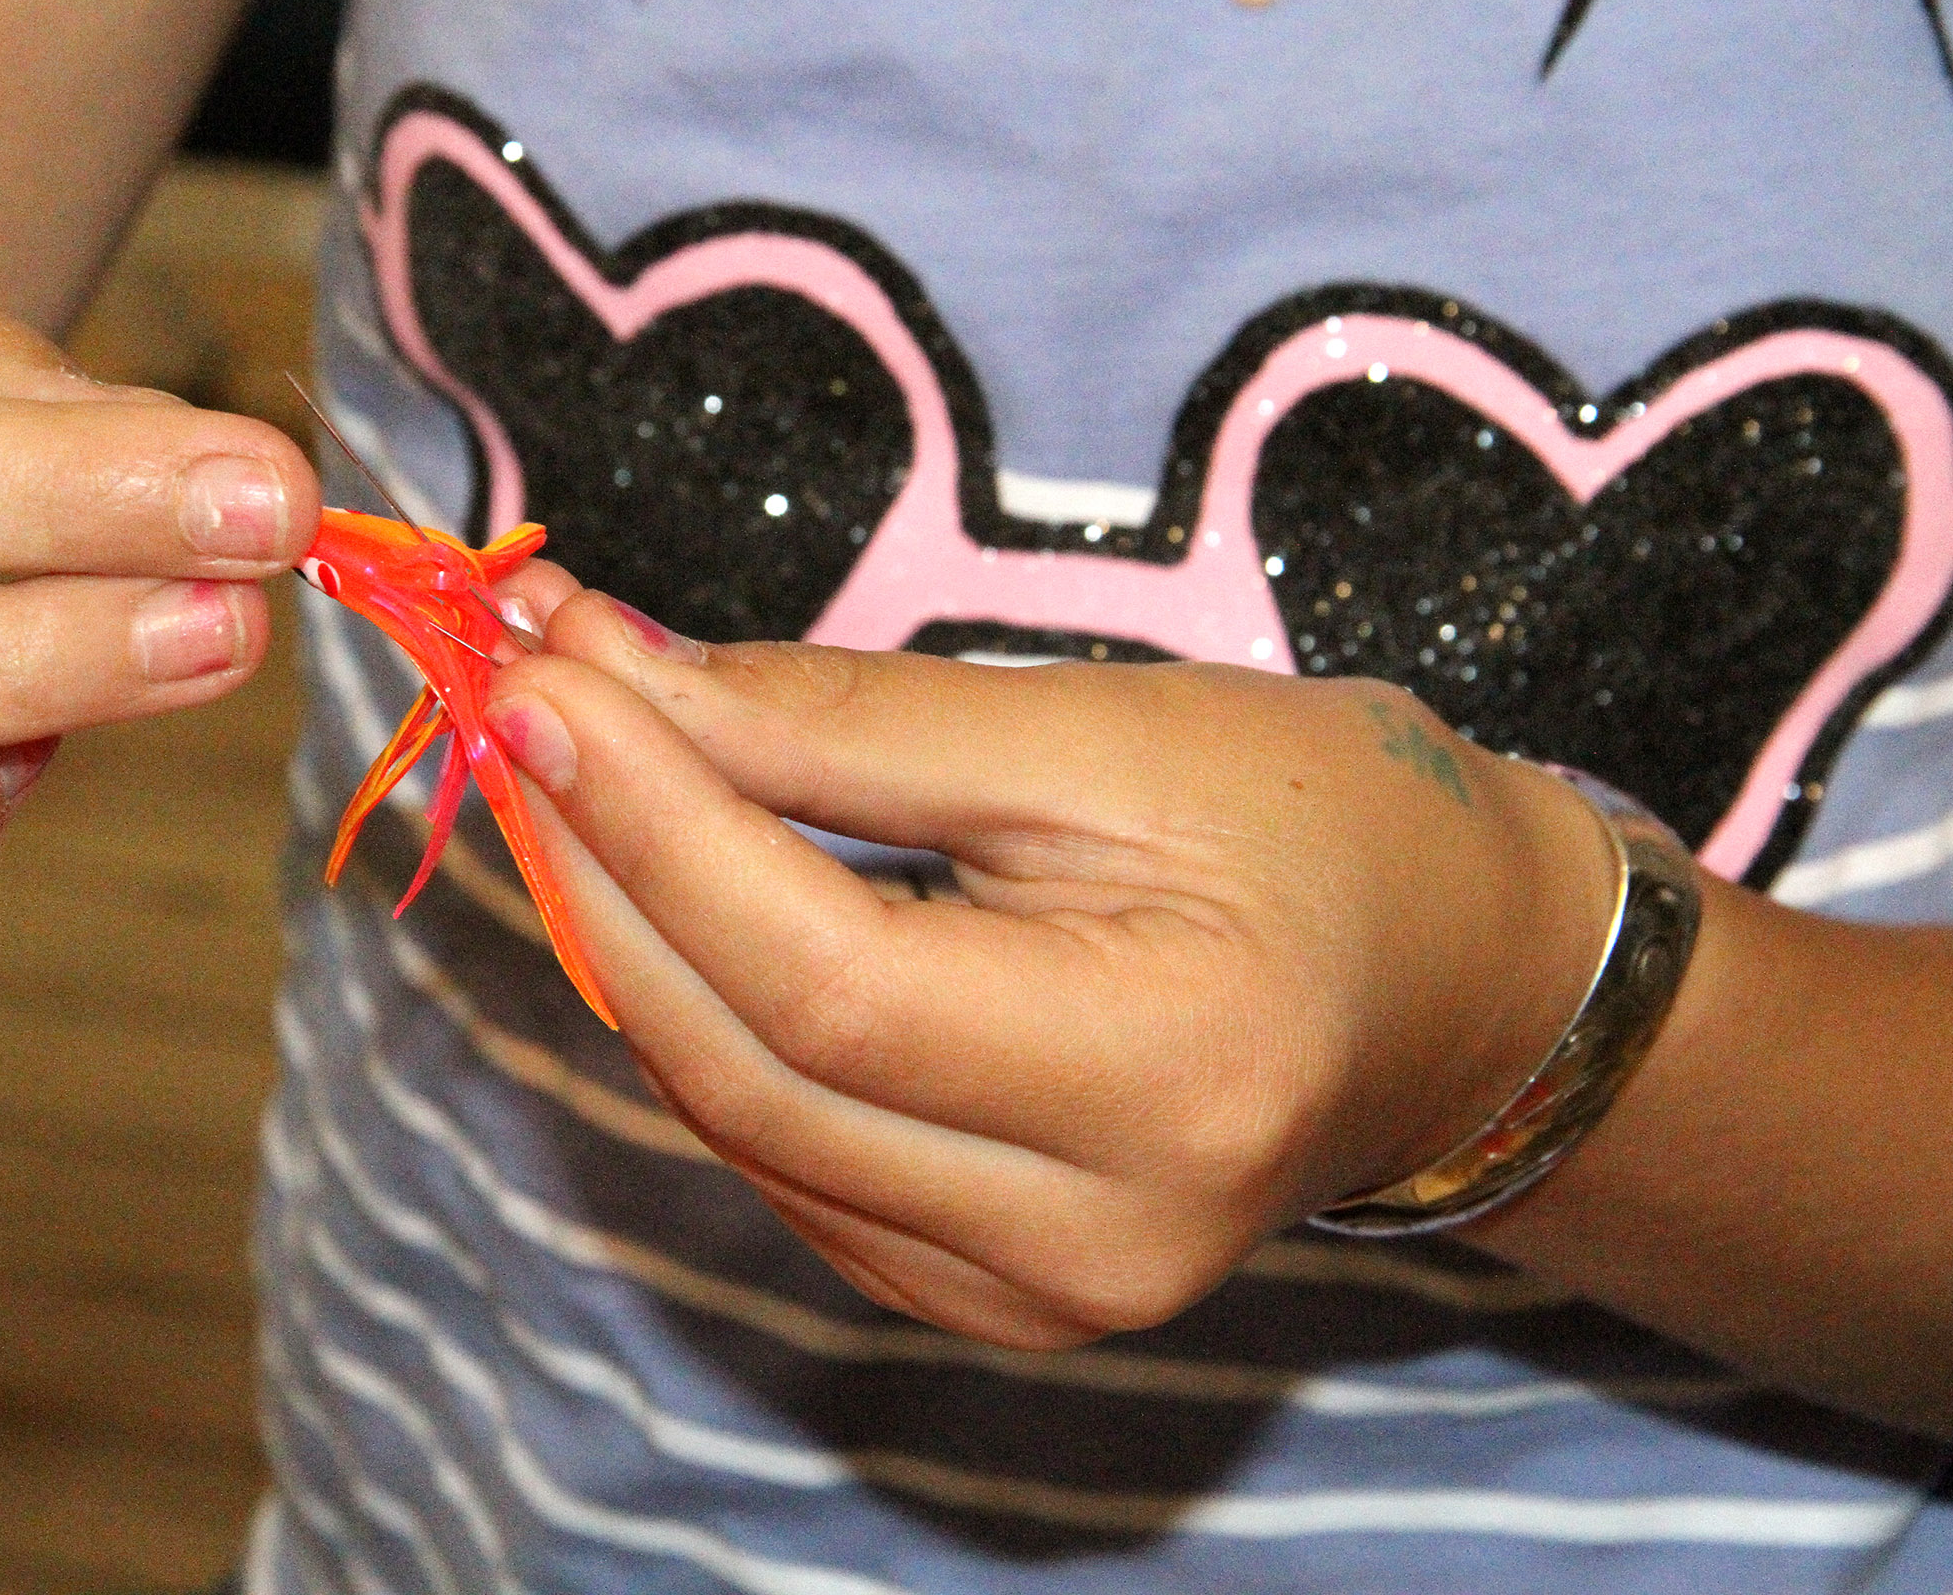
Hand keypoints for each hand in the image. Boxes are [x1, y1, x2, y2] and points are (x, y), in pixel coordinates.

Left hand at [480, 579, 1612, 1349]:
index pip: (828, 981)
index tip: (537, 676)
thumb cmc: (1318, 826)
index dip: (656, 827)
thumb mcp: (1101, 732)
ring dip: (625, 934)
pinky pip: (778, 1151)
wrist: (1450, 994)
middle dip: (605, 868)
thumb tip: (611, 675)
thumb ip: (845, 724)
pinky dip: (694, 1011)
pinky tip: (656, 886)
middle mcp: (1092, 1241)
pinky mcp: (980, 1295)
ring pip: (737, 1116)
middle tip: (524, 697)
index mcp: (1168, 1082)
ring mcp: (1031, 1298)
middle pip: (751, 1066)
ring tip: (570, 766)